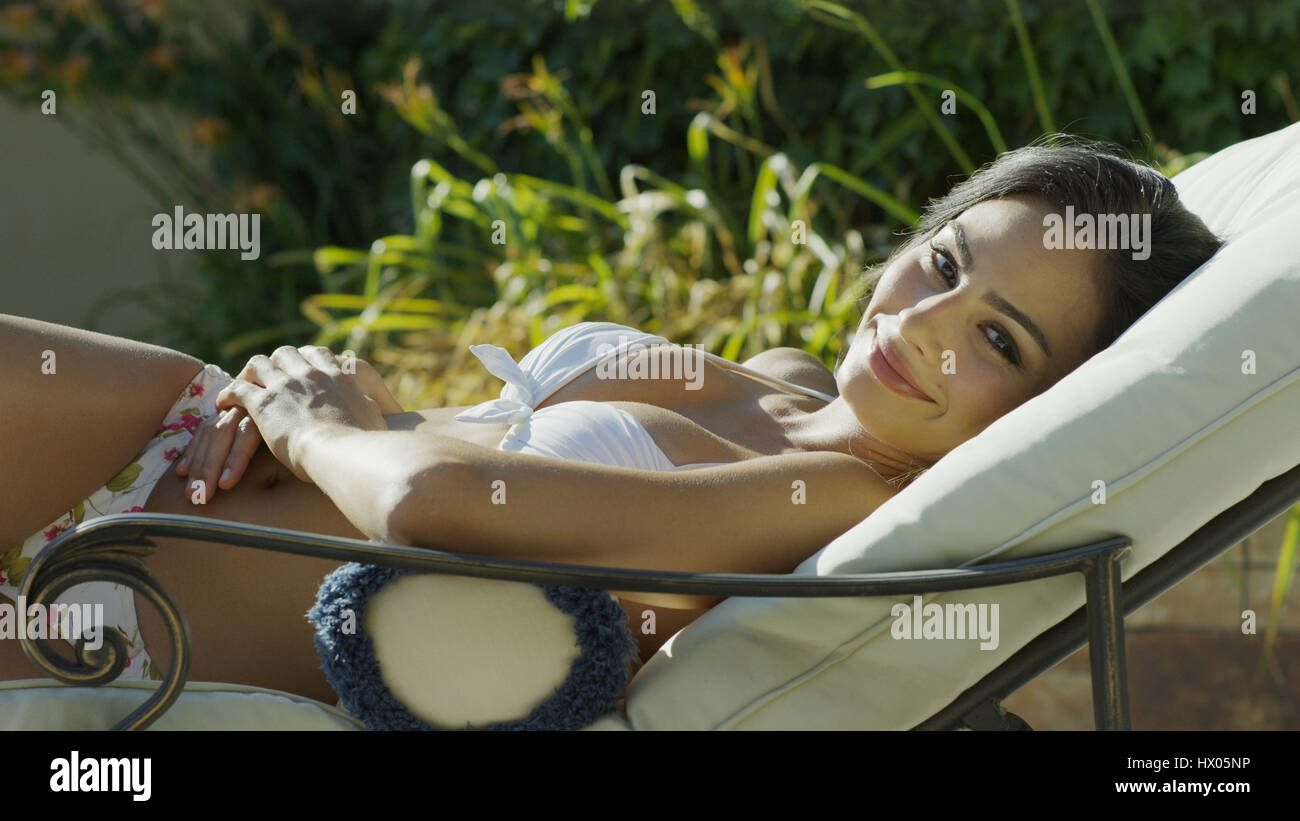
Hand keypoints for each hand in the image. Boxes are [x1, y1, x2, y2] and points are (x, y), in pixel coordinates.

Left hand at [213, 346, 388, 483]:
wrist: (343, 453)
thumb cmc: (365, 444)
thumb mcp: (376, 419)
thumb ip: (371, 409)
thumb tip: (385, 412)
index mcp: (338, 376)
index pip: (317, 353)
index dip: (304, 358)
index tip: (299, 368)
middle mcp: (310, 374)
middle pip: (284, 353)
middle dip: (274, 362)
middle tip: (268, 376)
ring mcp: (285, 385)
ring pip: (258, 364)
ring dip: (250, 374)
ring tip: (244, 386)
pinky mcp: (264, 402)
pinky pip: (238, 389)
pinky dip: (229, 395)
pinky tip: (224, 405)